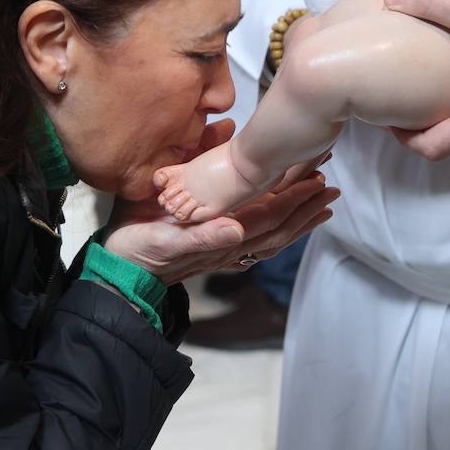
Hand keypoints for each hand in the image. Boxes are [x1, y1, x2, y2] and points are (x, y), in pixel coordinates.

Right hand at [102, 120, 339, 283]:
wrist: (119, 270)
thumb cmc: (138, 251)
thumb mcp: (165, 241)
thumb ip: (201, 236)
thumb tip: (237, 229)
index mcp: (221, 238)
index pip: (268, 216)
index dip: (294, 198)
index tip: (317, 178)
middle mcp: (230, 245)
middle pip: (279, 225)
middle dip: (306, 206)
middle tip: (330, 184)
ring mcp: (225, 248)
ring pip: (272, 233)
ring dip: (298, 216)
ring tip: (321, 200)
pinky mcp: (216, 247)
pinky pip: (257, 237)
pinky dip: (278, 225)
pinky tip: (287, 217)